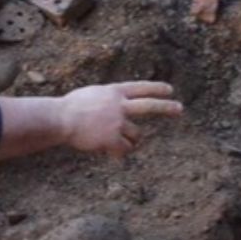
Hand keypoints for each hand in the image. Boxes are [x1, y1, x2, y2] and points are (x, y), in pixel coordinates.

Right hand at [60, 81, 182, 154]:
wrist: (61, 119)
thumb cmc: (70, 108)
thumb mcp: (92, 95)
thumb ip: (107, 98)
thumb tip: (119, 105)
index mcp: (113, 92)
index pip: (140, 88)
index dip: (156, 88)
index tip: (170, 90)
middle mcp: (119, 105)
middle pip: (149, 105)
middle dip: (166, 107)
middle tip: (179, 109)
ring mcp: (117, 121)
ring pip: (136, 135)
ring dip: (130, 140)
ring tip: (115, 141)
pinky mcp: (112, 138)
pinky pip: (124, 148)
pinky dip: (119, 152)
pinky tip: (109, 151)